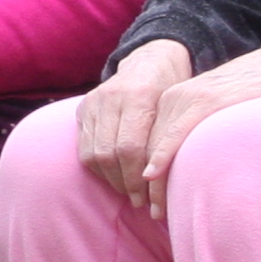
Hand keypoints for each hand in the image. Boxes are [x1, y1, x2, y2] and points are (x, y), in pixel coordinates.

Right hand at [76, 40, 198, 205]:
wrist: (151, 61)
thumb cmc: (173, 89)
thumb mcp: (178, 108)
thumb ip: (169, 139)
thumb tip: (165, 184)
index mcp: (139, 95)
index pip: (130, 148)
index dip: (137, 178)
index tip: (147, 199)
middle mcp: (111, 96)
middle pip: (108, 154)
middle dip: (123, 183)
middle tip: (138, 200)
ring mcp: (93, 102)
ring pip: (92, 154)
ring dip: (109, 178)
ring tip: (127, 190)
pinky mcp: (82, 109)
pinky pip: (84, 148)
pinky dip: (98, 167)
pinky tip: (114, 175)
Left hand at [98, 36, 260, 215]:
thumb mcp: (223, 116)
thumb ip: (203, 135)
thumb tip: (195, 173)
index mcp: (176, 100)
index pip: (149, 144)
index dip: (145, 177)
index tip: (148, 204)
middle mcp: (176, 97)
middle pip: (148, 147)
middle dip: (147, 185)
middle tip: (152, 215)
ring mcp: (189, 97)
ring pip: (156, 143)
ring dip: (153, 180)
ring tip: (156, 211)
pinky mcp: (207, 99)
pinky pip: (176, 132)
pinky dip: (162, 155)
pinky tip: (152, 175)